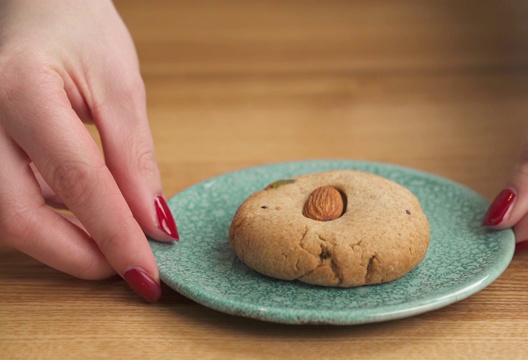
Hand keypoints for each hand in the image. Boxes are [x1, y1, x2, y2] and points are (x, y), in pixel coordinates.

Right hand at [0, 0, 178, 301]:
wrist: (34, 8)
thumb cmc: (76, 31)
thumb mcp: (119, 85)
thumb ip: (134, 157)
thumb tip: (152, 222)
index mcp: (23, 90)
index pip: (77, 180)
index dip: (115, 234)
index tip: (148, 270)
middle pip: (18, 215)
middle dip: (76, 254)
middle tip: (125, 268)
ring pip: (6, 216)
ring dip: (61, 241)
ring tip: (113, 244)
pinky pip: (6, 199)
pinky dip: (48, 218)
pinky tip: (85, 217)